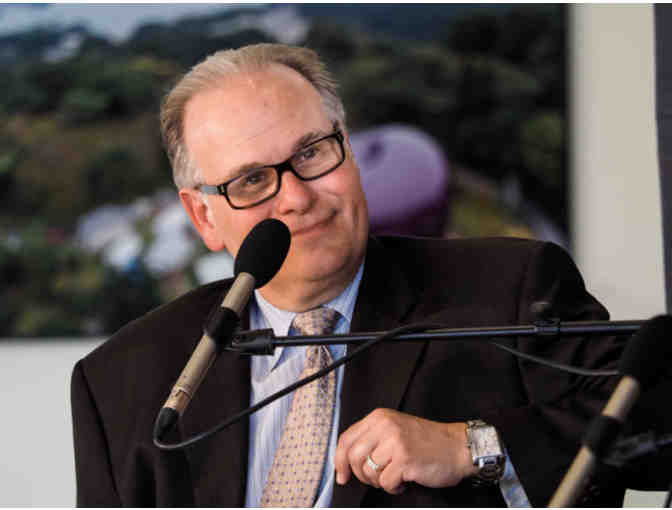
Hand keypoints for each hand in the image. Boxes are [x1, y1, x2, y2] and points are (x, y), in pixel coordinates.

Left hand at [334, 408, 477, 494]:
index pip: (346, 439)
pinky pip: (385, 482)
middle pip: (353, 457)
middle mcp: (385, 426)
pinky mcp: (404, 459)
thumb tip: (345, 461)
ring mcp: (395, 442)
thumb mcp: (395, 429)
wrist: (458, 446)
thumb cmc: (427, 441)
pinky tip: (405, 480)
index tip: (341, 474)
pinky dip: (393, 487)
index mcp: (379, 417)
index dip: (339, 460)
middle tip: (376, 478)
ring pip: (368, 472)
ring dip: (379, 481)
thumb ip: (371, 439)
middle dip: (361, 475)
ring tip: (394, 476)